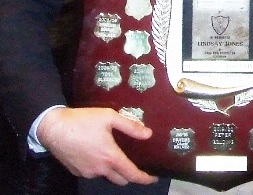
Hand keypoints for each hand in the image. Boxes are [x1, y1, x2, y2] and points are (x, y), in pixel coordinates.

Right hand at [37, 107, 157, 185]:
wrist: (54, 128)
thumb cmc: (83, 120)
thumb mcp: (108, 117)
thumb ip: (129, 126)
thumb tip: (148, 134)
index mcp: (110, 157)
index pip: (132, 174)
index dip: (145, 178)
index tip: (154, 177)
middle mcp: (100, 169)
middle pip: (121, 180)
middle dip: (129, 174)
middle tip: (134, 162)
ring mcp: (87, 173)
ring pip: (106, 176)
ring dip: (113, 170)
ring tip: (114, 154)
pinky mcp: (77, 172)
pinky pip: (93, 172)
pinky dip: (99, 167)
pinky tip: (97, 152)